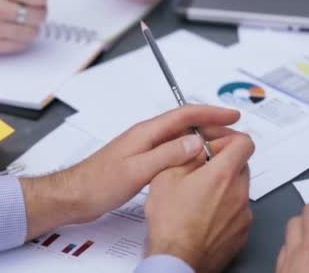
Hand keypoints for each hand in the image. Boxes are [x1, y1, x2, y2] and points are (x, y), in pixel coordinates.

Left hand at [21, 105, 240, 238]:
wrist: (74, 195)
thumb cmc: (98, 182)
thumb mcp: (137, 170)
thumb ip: (168, 154)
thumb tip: (196, 141)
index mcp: (146, 132)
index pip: (185, 114)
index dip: (211, 113)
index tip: (232, 116)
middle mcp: (146, 136)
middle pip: (185, 124)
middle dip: (212, 126)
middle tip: (234, 136)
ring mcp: (143, 148)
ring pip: (180, 137)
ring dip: (202, 139)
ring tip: (221, 148)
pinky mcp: (140, 161)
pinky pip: (171, 151)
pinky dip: (188, 152)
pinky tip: (194, 162)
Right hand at [145, 132, 254, 271]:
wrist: (177, 260)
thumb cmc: (170, 223)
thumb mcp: (166, 176)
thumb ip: (185, 154)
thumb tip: (196, 145)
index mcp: (222, 174)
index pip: (244, 142)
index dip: (228, 139)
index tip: (214, 144)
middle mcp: (239, 192)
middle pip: (241, 165)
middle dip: (223, 162)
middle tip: (200, 170)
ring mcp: (243, 214)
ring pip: (239, 189)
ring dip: (224, 187)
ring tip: (198, 197)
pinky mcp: (242, 233)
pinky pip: (238, 211)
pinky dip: (225, 209)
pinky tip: (204, 216)